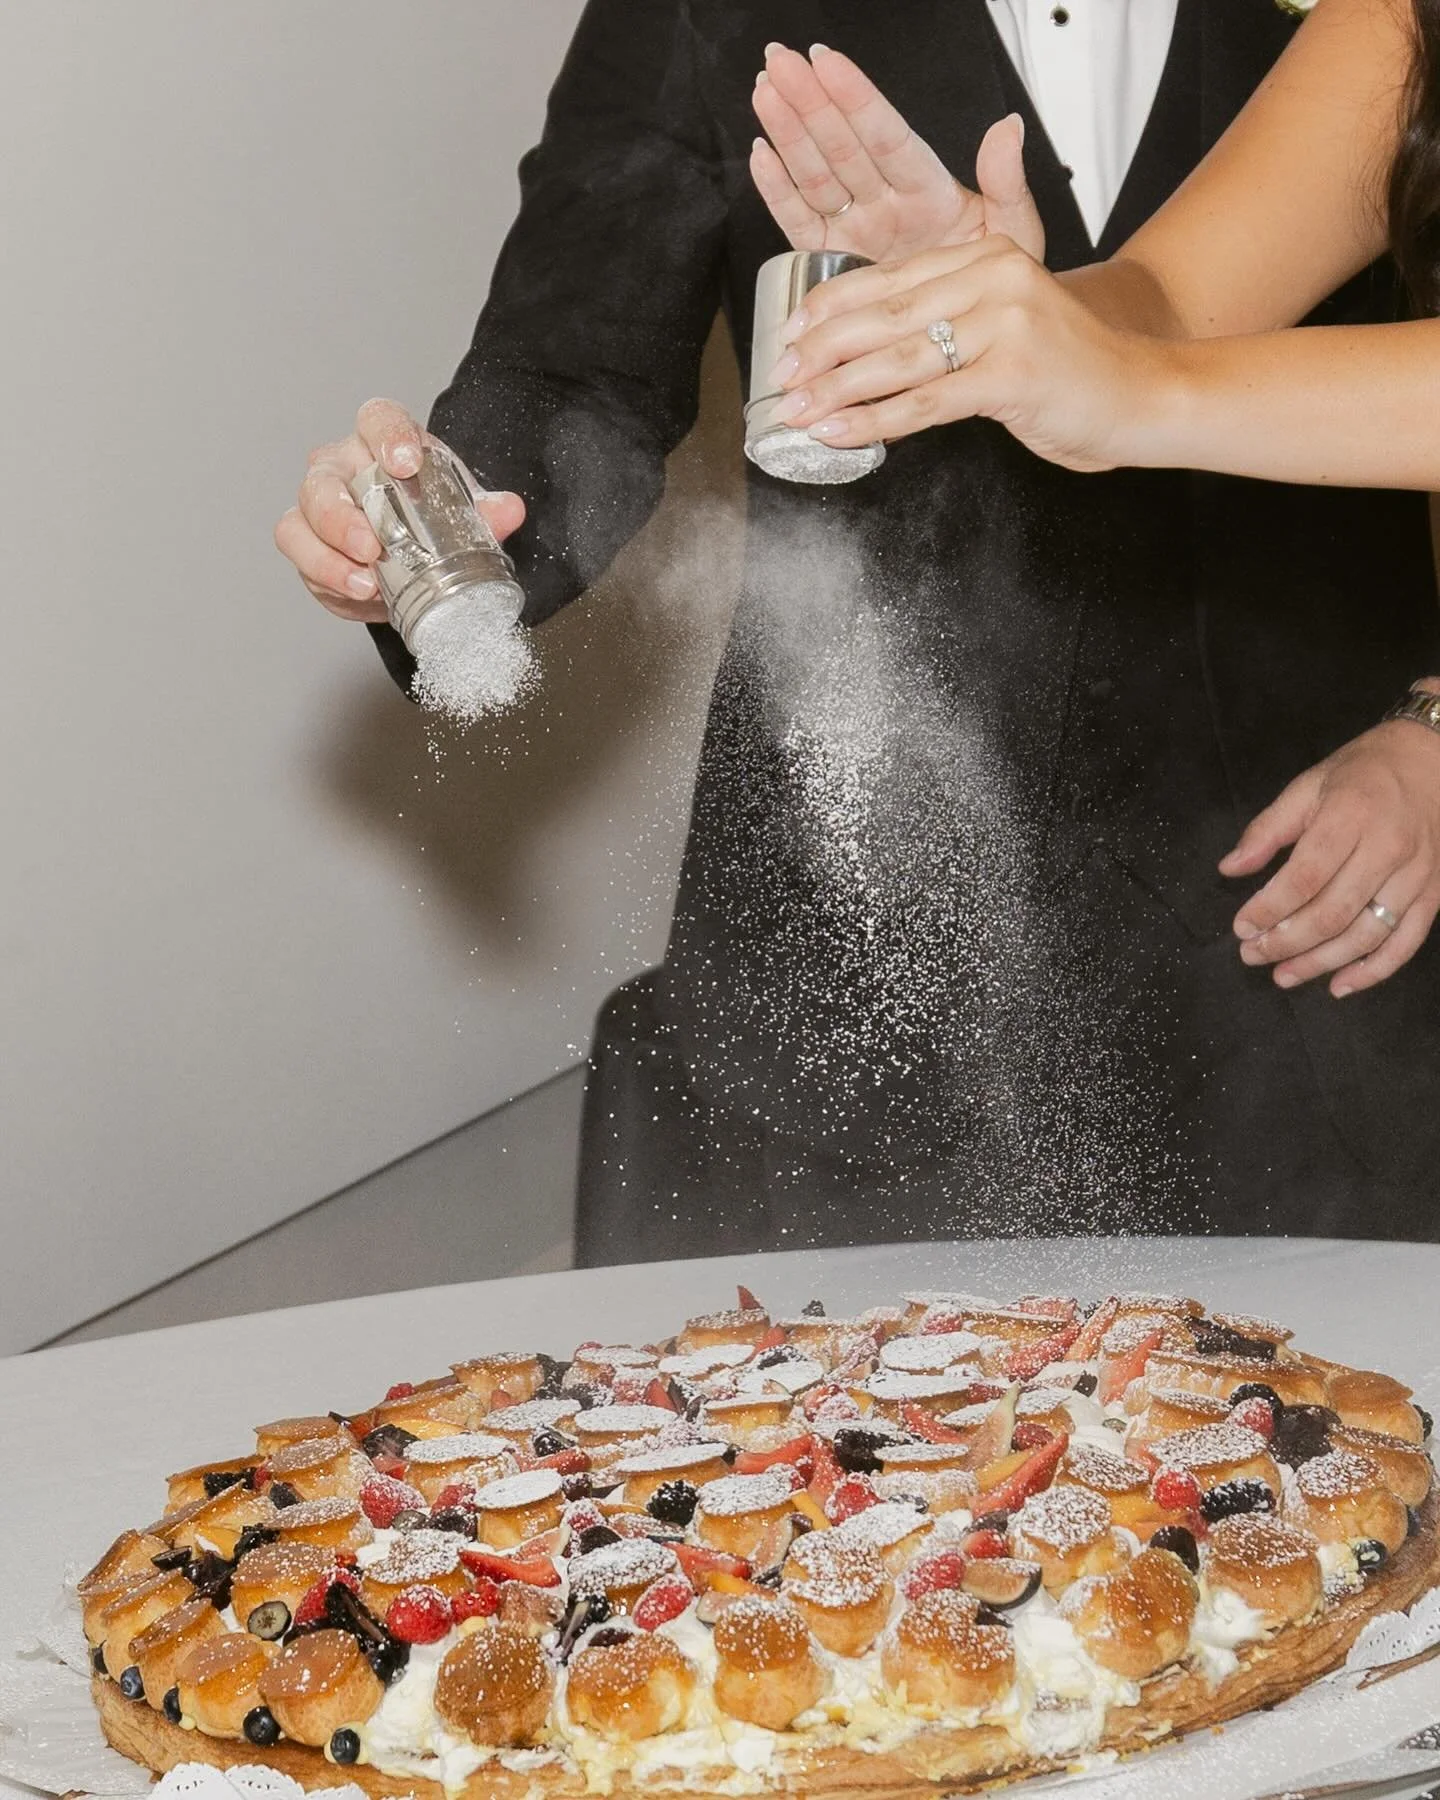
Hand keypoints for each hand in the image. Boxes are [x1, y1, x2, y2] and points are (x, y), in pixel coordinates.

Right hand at [275, 398, 524, 622]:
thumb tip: (509, 510)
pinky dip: (331, 584)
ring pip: (299, 525)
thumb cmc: (432, 510)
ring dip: (328, 559)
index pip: (376, 420)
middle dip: (340, 517)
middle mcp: (340, 468)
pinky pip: (304, 564)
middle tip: (371, 546)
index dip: (386, 435)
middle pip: (322, 481)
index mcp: (381, 441)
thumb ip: (488, 512)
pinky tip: (361, 596)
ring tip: (365, 585)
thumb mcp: (464, 510)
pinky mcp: (308, 548)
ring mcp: (316, 508)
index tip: (404, 462)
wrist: (416, 547)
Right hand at [750, 44, 1042, 263]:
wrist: (972, 338)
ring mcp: (857, 230)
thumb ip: (1008, 182)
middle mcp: (886, 204)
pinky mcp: (834, 260)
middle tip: (779, 63)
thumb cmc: (993, 283)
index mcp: (927, 191)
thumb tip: (1009, 130)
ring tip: (765, 92)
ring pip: (816, 175)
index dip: (856, 101)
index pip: (887, 137)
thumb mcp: (1014, 232)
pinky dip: (779, 193)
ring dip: (788, 133)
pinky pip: (801, 224)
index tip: (829, 64)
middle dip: (808, 103)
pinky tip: (762, 157)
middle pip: (841, 147)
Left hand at [767, 237, 1170, 470]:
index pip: (891, 276)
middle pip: (885, 315)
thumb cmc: (1066, 370)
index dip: (832, 307)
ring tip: (797, 412)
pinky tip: (840, 432)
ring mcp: (1006, 323)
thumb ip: (946, 318)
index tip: (791, 336)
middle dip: (822, 351)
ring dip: (838, 390)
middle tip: (780, 379)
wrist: (1140, 396)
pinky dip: (876, 422)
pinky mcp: (1013, 374)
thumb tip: (868, 345)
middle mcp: (994, 277)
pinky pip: (926, 402)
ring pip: (899, 359)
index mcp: (987, 253)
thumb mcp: (1005, 322)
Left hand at [1220, 715, 1439, 997]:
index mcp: (1350, 816)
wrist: (1433, 759)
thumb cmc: (1363, 773)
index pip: (1304, 877)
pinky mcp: (1435, 893)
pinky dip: (1373, 971)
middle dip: (1286, 942)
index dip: (1269, 909)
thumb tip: (1229, 868)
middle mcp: (1387, 849)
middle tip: (1252, 955)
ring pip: (1366, 934)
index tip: (1241, 928)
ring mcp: (1416, 875)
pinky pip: (1405, 942)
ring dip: (1321, 963)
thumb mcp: (1307, 786)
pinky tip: (1340, 986)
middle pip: (1332, 912)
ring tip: (1283, 975)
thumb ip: (1267, 830)